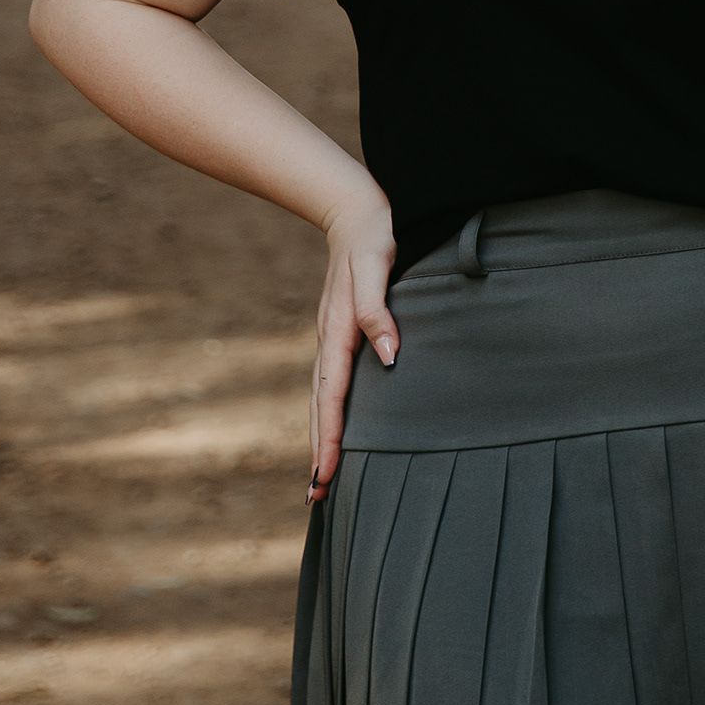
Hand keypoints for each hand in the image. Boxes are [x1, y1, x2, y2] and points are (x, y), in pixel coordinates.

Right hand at [308, 195, 398, 504]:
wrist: (354, 207)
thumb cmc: (374, 234)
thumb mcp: (378, 262)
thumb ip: (378, 309)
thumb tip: (388, 357)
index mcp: (338, 329)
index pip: (334, 394)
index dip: (331, 437)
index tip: (326, 474)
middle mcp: (330, 339)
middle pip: (321, 405)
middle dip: (319, 450)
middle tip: (316, 497)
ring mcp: (332, 337)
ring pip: (323, 398)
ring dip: (322, 437)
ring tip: (321, 479)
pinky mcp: (340, 333)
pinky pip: (332, 383)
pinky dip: (330, 413)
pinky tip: (337, 428)